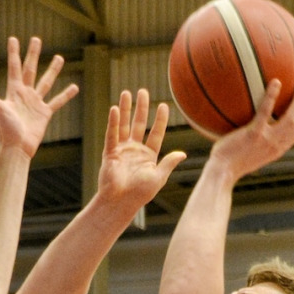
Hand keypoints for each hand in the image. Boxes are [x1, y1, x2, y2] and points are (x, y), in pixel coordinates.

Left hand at [0, 36, 78, 158]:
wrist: (17, 148)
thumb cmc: (5, 129)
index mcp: (13, 90)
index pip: (14, 67)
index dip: (14, 53)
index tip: (13, 38)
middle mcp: (25, 94)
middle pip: (30, 69)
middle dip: (33, 54)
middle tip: (36, 39)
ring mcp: (36, 103)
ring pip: (46, 82)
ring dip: (53, 70)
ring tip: (60, 57)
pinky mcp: (45, 113)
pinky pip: (57, 102)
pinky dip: (65, 95)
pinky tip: (74, 87)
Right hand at [97, 89, 186, 209]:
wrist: (121, 203)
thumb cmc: (140, 194)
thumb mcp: (159, 177)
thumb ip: (169, 163)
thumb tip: (182, 153)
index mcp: (149, 156)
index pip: (156, 133)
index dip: (160, 120)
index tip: (163, 105)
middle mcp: (135, 150)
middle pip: (139, 124)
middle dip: (141, 108)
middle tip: (143, 91)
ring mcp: (122, 150)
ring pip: (124, 125)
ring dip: (125, 109)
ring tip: (126, 92)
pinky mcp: (110, 153)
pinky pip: (112, 134)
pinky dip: (113, 122)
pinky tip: (114, 109)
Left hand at [208, 80, 293, 182]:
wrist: (222, 172)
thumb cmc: (229, 163)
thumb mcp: (247, 154)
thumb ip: (255, 142)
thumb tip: (252, 127)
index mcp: (276, 150)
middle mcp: (276, 146)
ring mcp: (267, 140)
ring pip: (291, 119)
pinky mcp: (255, 133)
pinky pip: (266, 111)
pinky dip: (272, 95)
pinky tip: (275, 82)